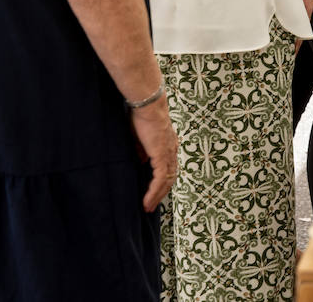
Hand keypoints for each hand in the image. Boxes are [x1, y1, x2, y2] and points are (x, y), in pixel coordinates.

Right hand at [130, 96, 176, 211]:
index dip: (161, 182)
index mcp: (168, 145)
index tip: (152, 193)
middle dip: (160, 194)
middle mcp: (171, 151)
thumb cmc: (142, 116)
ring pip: (167, 181)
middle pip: (170, 178)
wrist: (148, 105)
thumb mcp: (141, 137)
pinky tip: (147, 201)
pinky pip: (160, 179)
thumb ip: (143, 150)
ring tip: (147, 207)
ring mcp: (168, 153)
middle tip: (150, 206)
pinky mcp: (162, 155)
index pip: (168, 168)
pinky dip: (154, 192)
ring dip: (157, 196)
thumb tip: (142, 161)